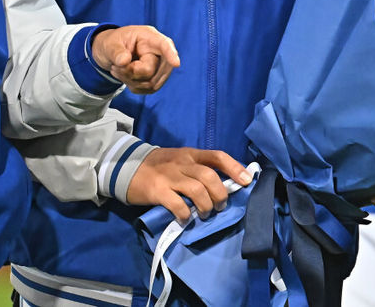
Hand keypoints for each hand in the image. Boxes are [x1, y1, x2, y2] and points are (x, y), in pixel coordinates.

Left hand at [92, 25, 179, 93]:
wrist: (110, 53)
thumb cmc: (112, 43)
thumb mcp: (109, 44)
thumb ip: (116, 52)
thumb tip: (124, 61)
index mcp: (148, 37)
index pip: (164, 44)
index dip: (171, 53)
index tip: (176, 63)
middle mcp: (157, 51)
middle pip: (156, 69)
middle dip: (134, 72)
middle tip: (116, 67)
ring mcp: (158, 66)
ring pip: (153, 83)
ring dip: (131, 80)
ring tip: (118, 70)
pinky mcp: (155, 78)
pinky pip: (149, 89)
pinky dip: (134, 86)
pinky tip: (125, 76)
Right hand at [126, 147, 252, 222]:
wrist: (126, 166)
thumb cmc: (159, 166)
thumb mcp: (180, 160)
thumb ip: (198, 169)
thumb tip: (223, 186)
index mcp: (190, 154)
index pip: (217, 156)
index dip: (234, 168)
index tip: (247, 181)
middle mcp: (182, 162)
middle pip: (209, 176)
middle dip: (220, 194)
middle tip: (220, 206)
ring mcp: (169, 176)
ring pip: (197, 190)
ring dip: (206, 206)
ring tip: (205, 214)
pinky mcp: (157, 191)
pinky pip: (177, 205)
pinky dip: (186, 215)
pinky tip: (186, 219)